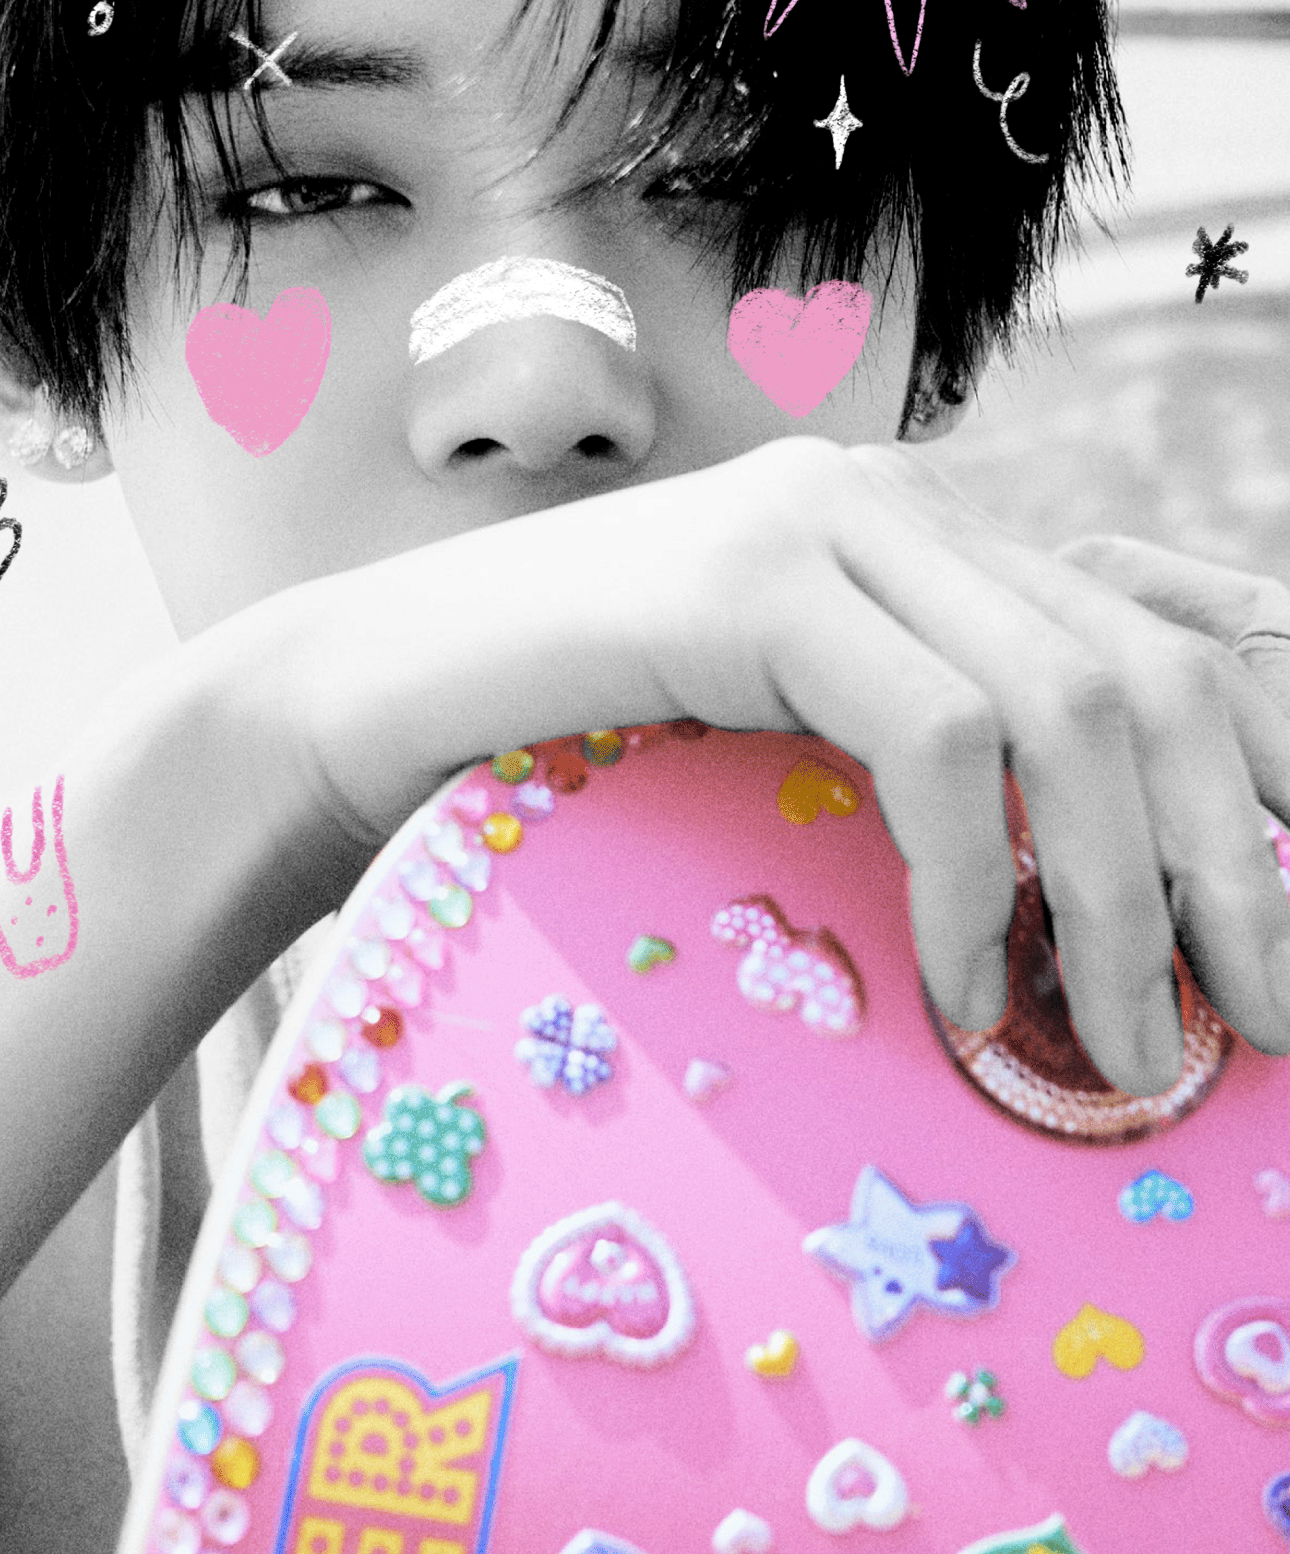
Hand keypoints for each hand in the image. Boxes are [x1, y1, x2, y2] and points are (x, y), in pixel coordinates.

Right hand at [266, 437, 1289, 1098]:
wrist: (355, 710)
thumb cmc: (566, 768)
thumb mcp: (790, 765)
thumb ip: (930, 782)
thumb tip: (1101, 917)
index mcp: (930, 542)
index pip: (1162, 627)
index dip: (1270, 756)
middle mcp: (901, 504)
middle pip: (1149, 673)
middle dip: (1236, 863)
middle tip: (1269, 1020)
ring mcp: (825, 519)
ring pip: (1070, 704)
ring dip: (1125, 902)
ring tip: (1128, 1049)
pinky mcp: (751, 571)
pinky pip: (936, 733)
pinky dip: (976, 882)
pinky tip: (964, 997)